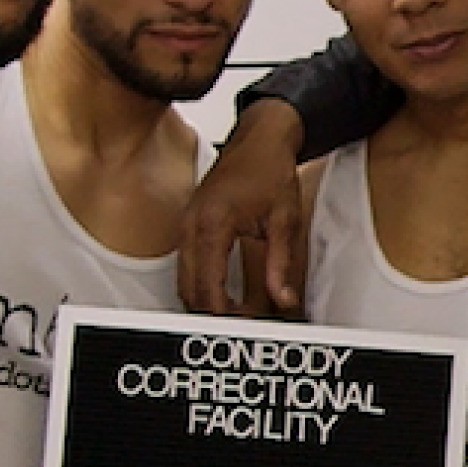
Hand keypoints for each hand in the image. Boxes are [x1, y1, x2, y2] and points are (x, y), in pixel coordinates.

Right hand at [180, 99, 304, 313]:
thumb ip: (280, 263)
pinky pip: (187, 265)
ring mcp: (186, 224)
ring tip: (238, 315)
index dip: (223, 315)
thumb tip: (282, 299)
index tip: (242, 329)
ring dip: (206, 300)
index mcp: (213, 224)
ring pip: (184, 280)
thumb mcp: (284, 220)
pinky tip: (225, 294)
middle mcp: (191, 226)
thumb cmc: (269, 168)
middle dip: (213, 313)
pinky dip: (202, 284)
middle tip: (243, 328)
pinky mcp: (189, 224)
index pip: (208, 286)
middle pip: (189, 289)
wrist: (259, 137)